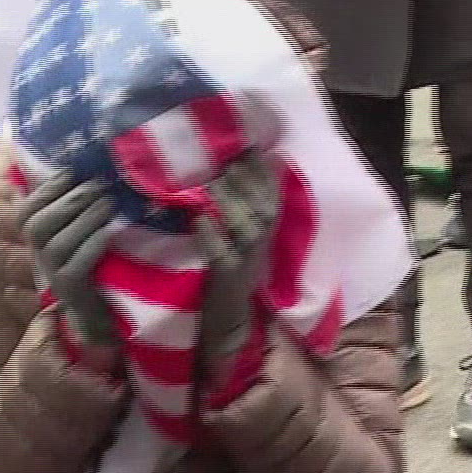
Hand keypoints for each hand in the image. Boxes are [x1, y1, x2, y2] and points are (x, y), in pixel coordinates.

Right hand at [21, 172, 118, 350]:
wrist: (99, 314)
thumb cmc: (91, 266)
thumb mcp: (78, 236)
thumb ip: (70, 211)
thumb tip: (73, 171)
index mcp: (38, 241)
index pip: (25, 213)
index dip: (45, 190)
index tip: (70, 172)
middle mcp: (39, 258)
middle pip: (38, 226)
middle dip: (70, 200)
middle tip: (99, 185)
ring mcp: (52, 277)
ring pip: (58, 244)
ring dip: (84, 219)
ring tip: (109, 203)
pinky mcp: (71, 291)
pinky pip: (76, 267)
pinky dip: (92, 246)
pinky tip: (108, 232)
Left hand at [197, 152, 280, 371]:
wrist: (228, 325)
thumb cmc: (230, 275)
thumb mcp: (240, 241)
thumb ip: (241, 211)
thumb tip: (230, 171)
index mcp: (265, 236)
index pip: (272, 200)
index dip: (265, 174)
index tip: (252, 147)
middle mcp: (261, 247)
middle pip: (264, 211)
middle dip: (252, 184)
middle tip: (233, 160)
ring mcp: (246, 264)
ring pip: (247, 230)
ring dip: (233, 205)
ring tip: (216, 184)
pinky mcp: (228, 280)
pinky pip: (222, 257)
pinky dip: (212, 238)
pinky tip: (199, 220)